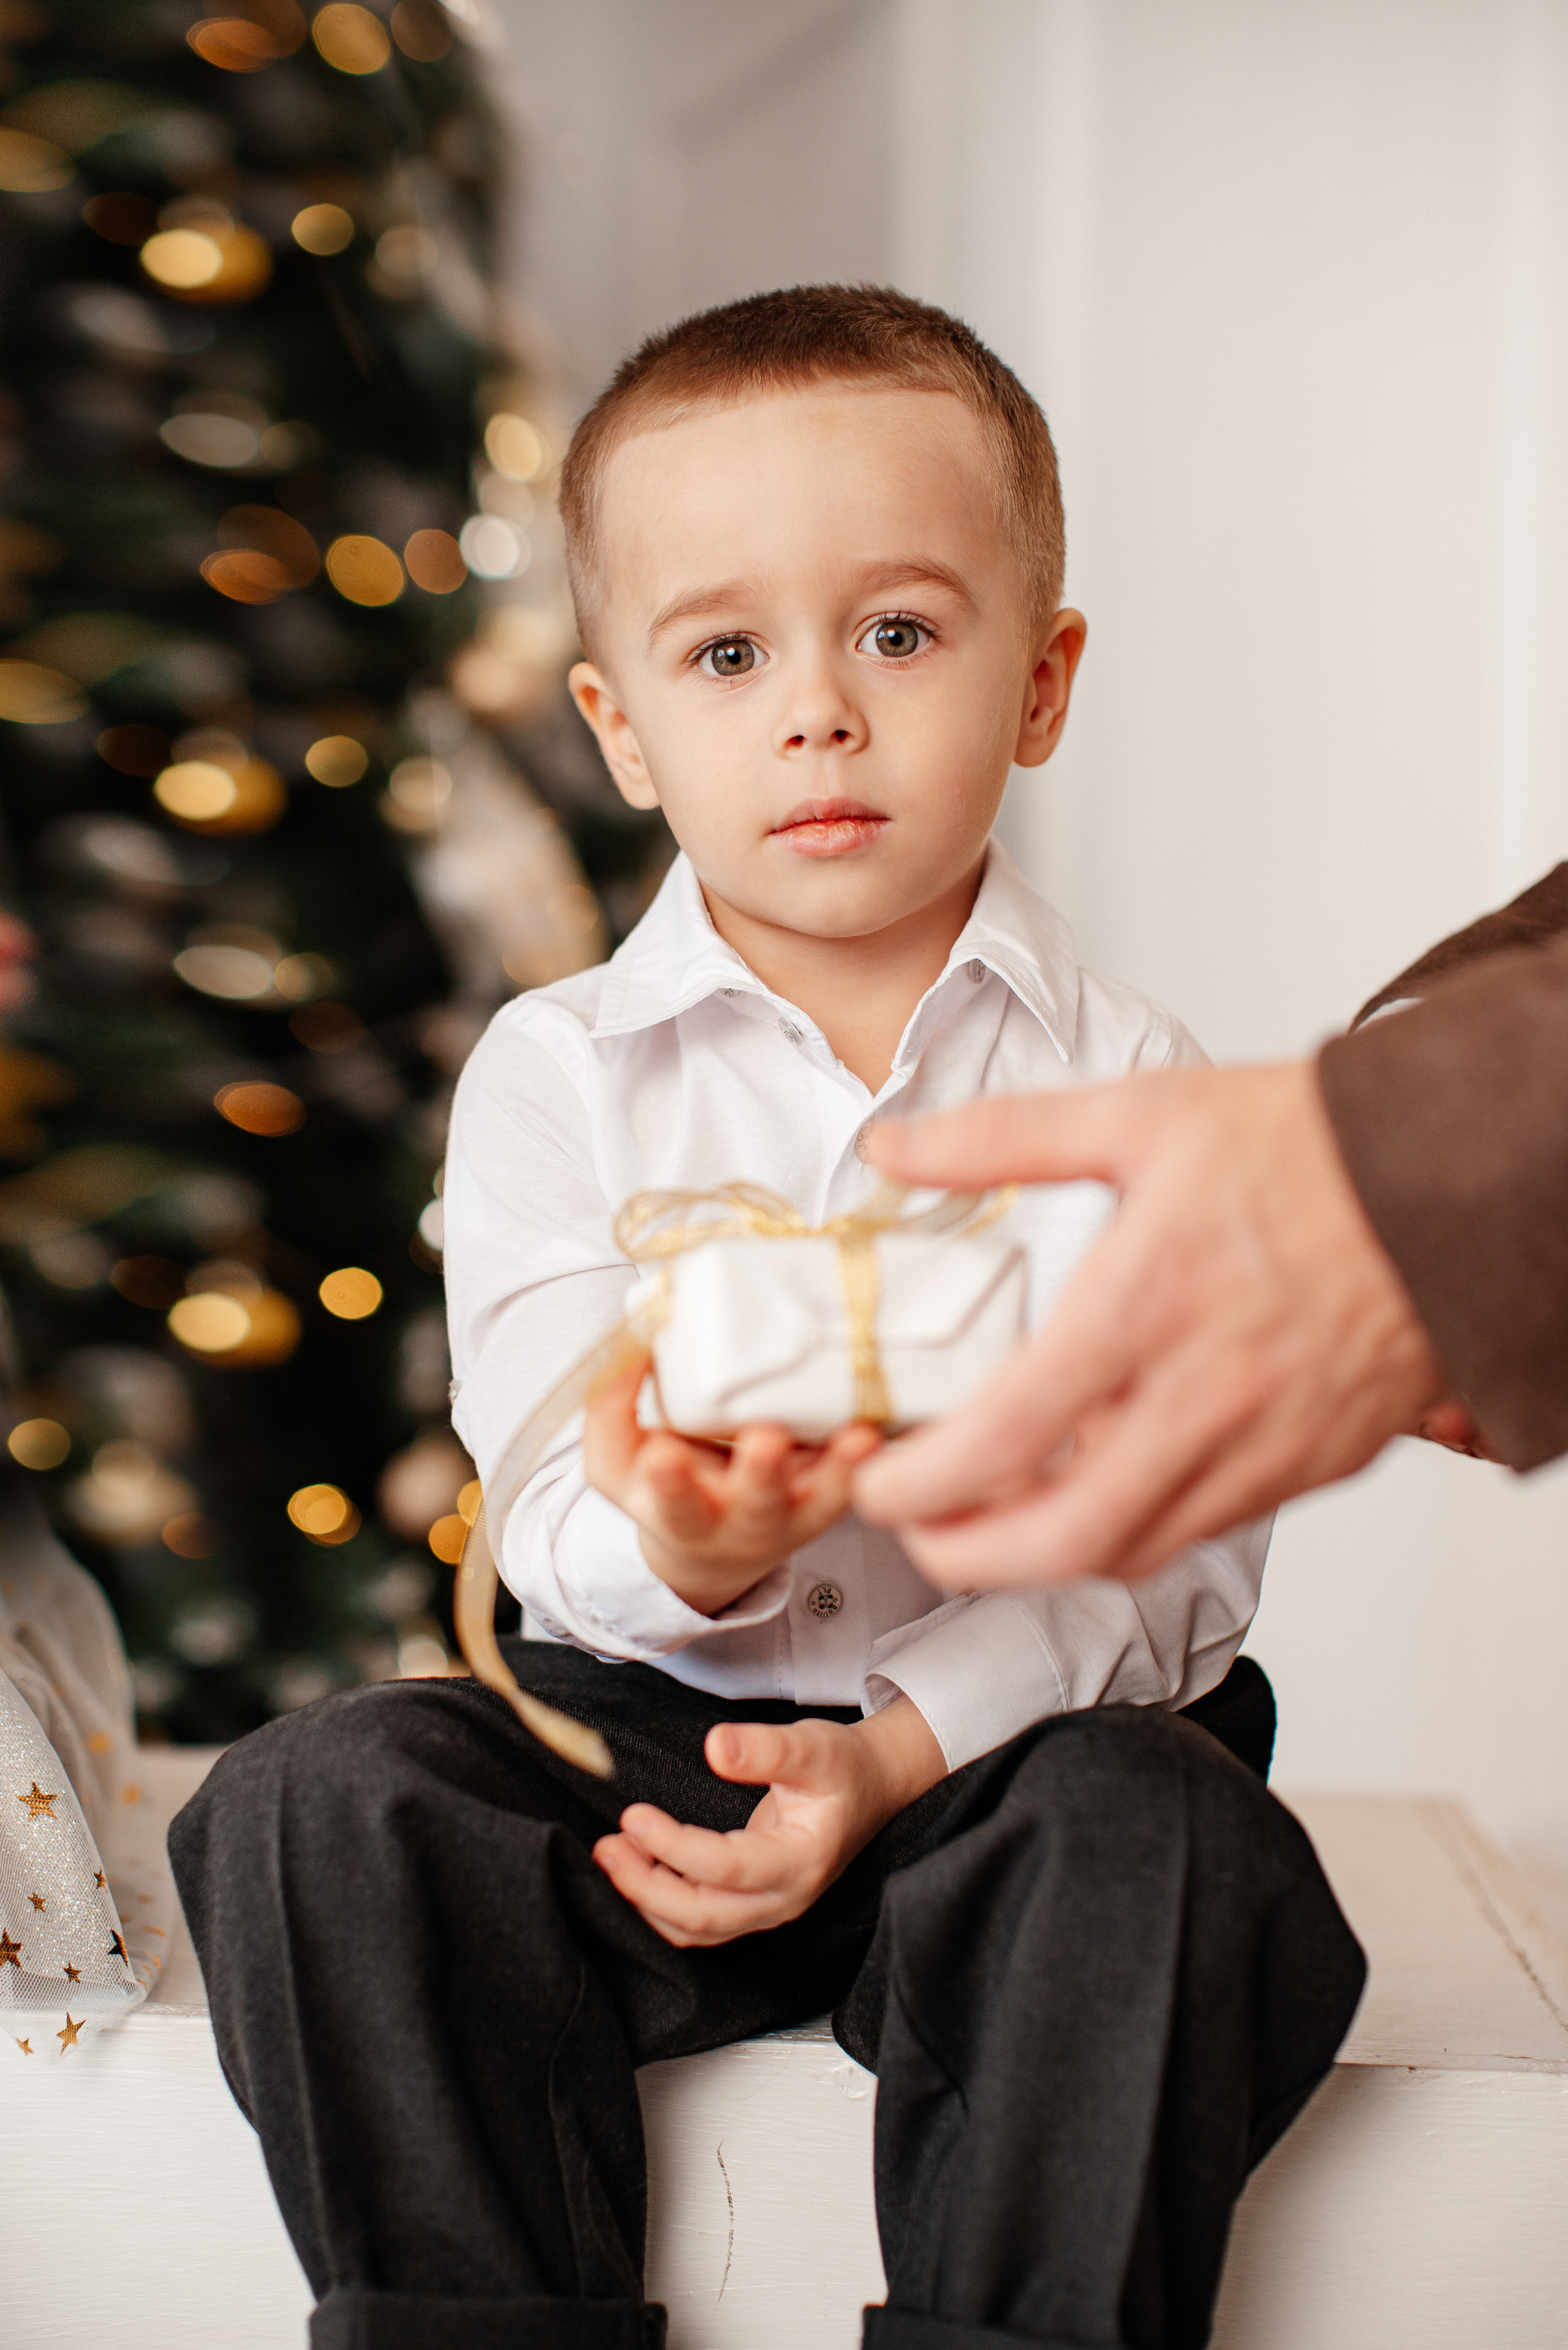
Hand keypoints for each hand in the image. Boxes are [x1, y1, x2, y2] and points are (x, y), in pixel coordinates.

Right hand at [583, 1358, 880, 1613]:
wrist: (714, 1547)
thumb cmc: (667, 1486)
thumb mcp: (618, 1461)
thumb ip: (610, 1407)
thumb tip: (637, 1338)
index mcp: (682, 1515)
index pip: (672, 1505)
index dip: (669, 1482)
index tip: (662, 1457)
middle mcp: (744, 1520)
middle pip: (756, 1505)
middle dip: (761, 1473)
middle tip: (767, 1439)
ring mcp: (797, 1511)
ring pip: (824, 1498)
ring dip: (840, 1467)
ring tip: (855, 1437)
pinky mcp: (836, 1495)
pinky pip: (863, 1478)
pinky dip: (875, 1456)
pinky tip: (886, 1426)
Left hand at [592, 1697, 945, 1946]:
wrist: (871, 1788)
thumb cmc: (843, 1767)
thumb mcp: (814, 1745)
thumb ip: (766, 1748)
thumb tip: (715, 1746)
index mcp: (802, 1861)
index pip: (727, 1868)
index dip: (674, 1847)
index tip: (634, 1815)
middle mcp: (784, 1899)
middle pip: (705, 1916)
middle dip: (646, 1888)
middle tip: (606, 1848)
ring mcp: (768, 1909)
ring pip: (697, 1929)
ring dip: (647, 1900)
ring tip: (611, 1855)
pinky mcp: (752, 1905)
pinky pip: (700, 1922)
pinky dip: (661, 1904)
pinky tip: (636, 1867)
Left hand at [853, 1063, 1447, 1587]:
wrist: (1449, 1176)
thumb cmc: (1306, 1144)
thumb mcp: (1140, 1112)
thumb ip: (1000, 1136)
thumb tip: (892, 1148)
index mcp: (1146, 1304)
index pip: (1008, 1435)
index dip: (924, 1482)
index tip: (882, 1479)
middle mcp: (1205, 1394)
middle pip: (1064, 1537)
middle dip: (969, 1559)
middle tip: (920, 1533)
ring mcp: (1265, 1443)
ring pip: (1134, 1552)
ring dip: (1046, 1558)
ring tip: (990, 1523)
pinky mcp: (1311, 1463)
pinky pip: (1203, 1531)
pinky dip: (1132, 1535)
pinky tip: (1094, 1494)